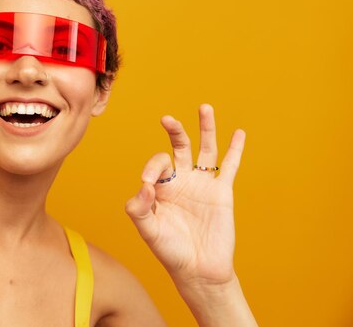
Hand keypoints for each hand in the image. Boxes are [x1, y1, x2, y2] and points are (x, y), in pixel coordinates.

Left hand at [125, 104, 245, 289]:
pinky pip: (229, 167)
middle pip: (179, 146)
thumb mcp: (147, 230)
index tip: (148, 184)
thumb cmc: (169, 251)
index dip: (152, 168)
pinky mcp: (222, 192)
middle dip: (174, 131)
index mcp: (161, 187)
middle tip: (167, 119)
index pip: (157, 163)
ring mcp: (202, 184)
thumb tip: (146, 184)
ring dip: (205, 128)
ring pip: (205, 149)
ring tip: (204, 107)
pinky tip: (238, 133)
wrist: (198, 271)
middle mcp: (181, 181)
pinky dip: (235, 150)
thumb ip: (139, 207)